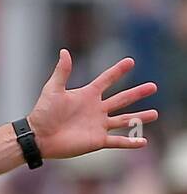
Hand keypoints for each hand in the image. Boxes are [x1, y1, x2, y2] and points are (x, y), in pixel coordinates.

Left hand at [26, 50, 157, 159]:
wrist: (37, 137)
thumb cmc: (42, 113)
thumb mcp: (53, 89)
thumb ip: (62, 71)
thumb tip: (64, 51)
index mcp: (87, 95)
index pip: (106, 80)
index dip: (117, 71)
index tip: (130, 62)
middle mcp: (95, 109)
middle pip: (121, 99)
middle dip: (137, 93)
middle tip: (153, 86)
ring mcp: (97, 125)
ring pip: (123, 120)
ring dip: (139, 118)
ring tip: (155, 113)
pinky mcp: (96, 140)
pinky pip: (117, 142)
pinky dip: (130, 142)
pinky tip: (142, 142)